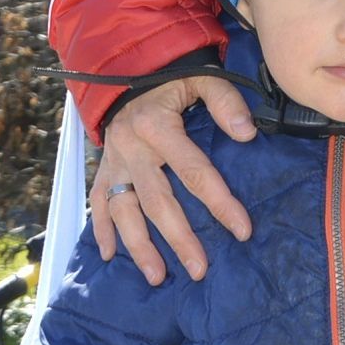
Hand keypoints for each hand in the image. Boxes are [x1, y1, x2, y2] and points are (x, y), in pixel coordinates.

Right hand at [89, 76, 255, 285]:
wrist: (129, 68)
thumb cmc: (174, 77)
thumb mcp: (204, 78)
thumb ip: (226, 103)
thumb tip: (247, 135)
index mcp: (158, 127)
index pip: (195, 172)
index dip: (220, 202)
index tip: (242, 230)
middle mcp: (131, 149)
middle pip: (157, 201)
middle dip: (179, 238)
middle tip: (199, 269)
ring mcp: (113, 161)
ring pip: (123, 210)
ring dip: (139, 246)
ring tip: (157, 276)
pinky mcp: (102, 167)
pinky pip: (98, 202)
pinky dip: (101, 230)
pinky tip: (110, 256)